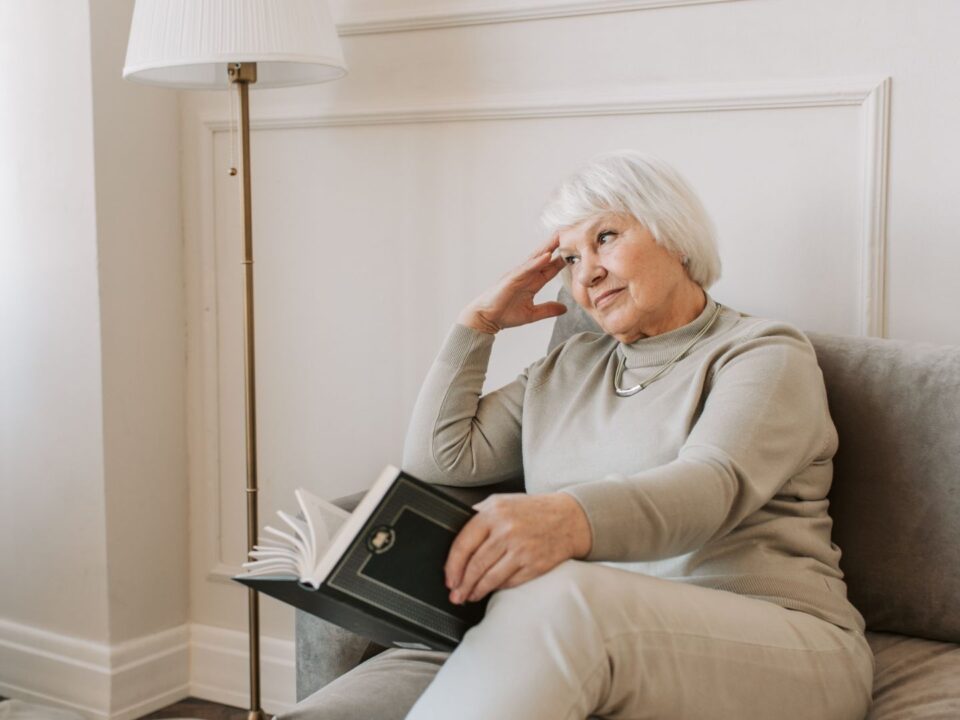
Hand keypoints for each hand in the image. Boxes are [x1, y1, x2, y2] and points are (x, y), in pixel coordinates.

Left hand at [445, 493, 591, 604]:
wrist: (570, 518)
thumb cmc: (532, 510)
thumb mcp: (502, 501)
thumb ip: (480, 514)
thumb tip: (454, 532)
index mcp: (494, 513)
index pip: (464, 543)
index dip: (452, 565)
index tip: (449, 578)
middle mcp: (507, 531)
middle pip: (475, 565)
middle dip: (462, 584)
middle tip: (455, 595)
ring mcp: (522, 549)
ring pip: (491, 577)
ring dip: (476, 590)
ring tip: (469, 596)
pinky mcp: (535, 565)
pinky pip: (509, 582)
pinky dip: (497, 588)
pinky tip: (491, 590)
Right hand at [457, 236, 567, 333]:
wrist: (486, 319)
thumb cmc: (505, 314)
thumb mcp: (532, 314)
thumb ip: (547, 310)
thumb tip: (564, 308)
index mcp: (532, 282)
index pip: (550, 268)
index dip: (563, 259)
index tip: (577, 250)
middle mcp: (526, 275)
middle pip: (545, 258)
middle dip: (557, 246)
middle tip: (571, 233)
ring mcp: (518, 275)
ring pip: (536, 258)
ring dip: (548, 247)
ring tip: (561, 236)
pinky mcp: (511, 279)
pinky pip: (526, 268)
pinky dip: (537, 262)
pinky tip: (547, 255)